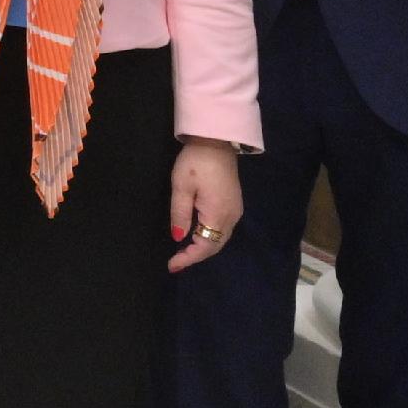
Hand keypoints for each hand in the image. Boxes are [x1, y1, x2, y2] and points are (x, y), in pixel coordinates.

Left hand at [168, 137, 245, 271]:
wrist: (217, 142)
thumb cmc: (196, 162)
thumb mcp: (180, 187)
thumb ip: (180, 214)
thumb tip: (179, 237)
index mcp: (218, 214)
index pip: (205, 246)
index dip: (189, 258)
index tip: (172, 266)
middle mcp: (231, 217)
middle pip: (215, 245)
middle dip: (195, 256)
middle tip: (175, 263)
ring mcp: (235, 210)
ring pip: (220, 238)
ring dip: (203, 248)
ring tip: (183, 254)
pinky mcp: (234, 204)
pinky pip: (223, 229)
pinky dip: (210, 237)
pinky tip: (197, 237)